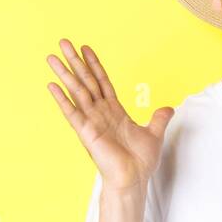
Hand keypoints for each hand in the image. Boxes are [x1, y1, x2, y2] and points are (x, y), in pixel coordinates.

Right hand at [45, 40, 173, 190]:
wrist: (134, 179)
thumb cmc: (141, 161)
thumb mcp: (154, 134)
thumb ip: (159, 119)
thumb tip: (169, 107)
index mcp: (114, 111)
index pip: (102, 82)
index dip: (94, 64)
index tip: (86, 48)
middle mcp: (100, 113)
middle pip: (86, 81)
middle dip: (75, 62)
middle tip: (63, 42)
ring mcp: (92, 121)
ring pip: (77, 91)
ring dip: (65, 73)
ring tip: (52, 56)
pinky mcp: (86, 132)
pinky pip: (72, 113)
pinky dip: (62, 99)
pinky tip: (52, 85)